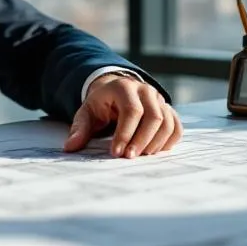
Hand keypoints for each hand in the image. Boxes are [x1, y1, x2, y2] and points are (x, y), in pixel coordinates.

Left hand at [63, 74, 181, 157]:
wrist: (116, 92)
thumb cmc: (101, 104)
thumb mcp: (87, 112)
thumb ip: (80, 128)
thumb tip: (70, 147)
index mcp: (124, 87)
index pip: (131, 110)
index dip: (125, 133)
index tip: (116, 152)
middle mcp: (146, 91)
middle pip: (153, 117)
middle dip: (141, 140)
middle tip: (129, 157)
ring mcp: (159, 100)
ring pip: (167, 123)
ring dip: (156, 143)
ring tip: (141, 156)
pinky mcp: (168, 110)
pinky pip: (176, 127)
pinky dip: (169, 142)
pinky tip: (155, 151)